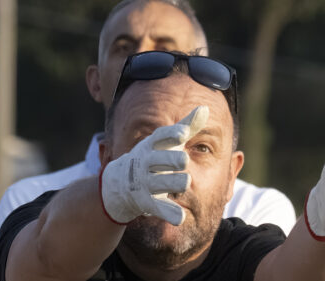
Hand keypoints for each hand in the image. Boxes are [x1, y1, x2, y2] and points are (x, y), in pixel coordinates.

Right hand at [99, 106, 208, 225]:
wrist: (119, 184)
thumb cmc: (151, 157)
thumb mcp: (165, 141)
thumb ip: (187, 126)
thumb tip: (205, 107)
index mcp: (152, 145)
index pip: (161, 137)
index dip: (172, 134)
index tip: (184, 133)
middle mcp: (146, 162)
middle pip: (161, 160)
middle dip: (172, 160)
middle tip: (183, 161)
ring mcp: (144, 183)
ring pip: (161, 183)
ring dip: (173, 183)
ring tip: (184, 183)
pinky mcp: (145, 202)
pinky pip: (159, 208)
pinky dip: (169, 213)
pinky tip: (180, 217)